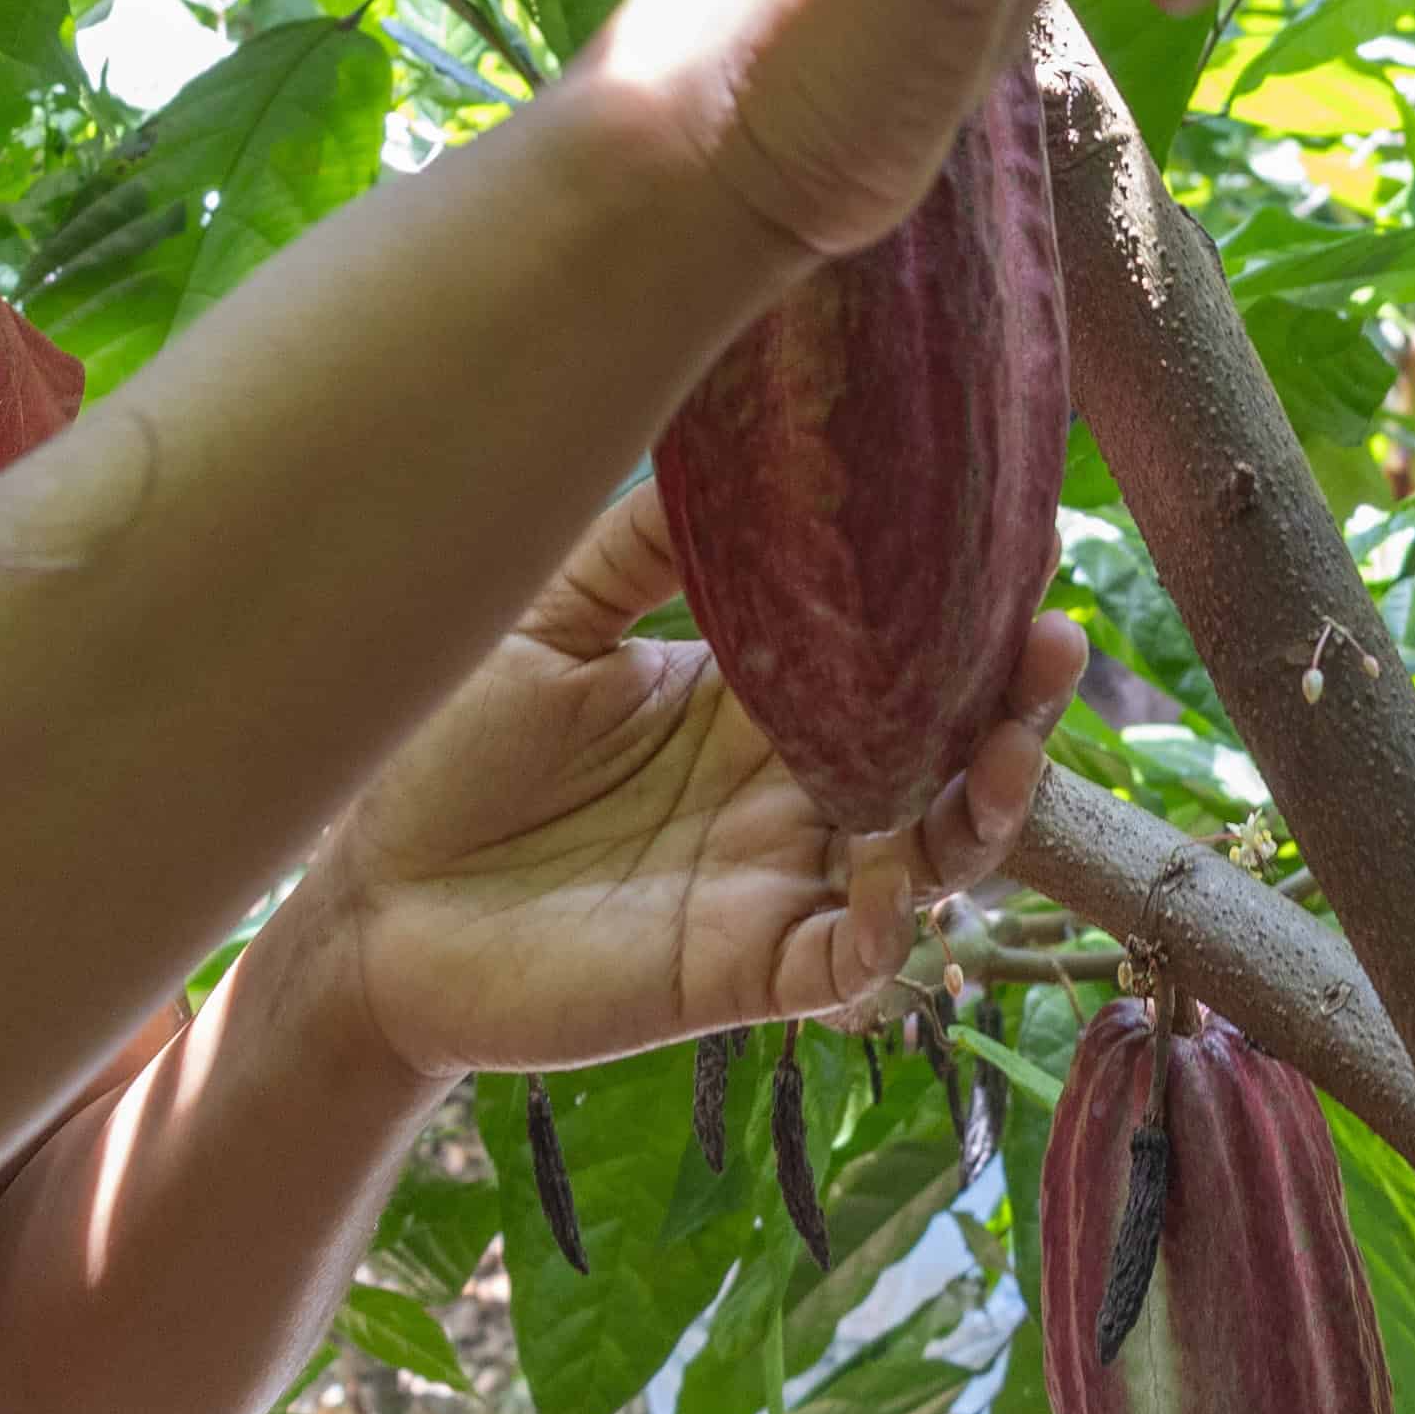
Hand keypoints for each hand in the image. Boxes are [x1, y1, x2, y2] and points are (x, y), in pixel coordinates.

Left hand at [285, 479, 1078, 1085]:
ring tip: (1008, 753)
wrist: (363, 901)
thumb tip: (743, 440)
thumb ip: (640, 548)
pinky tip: (894, 883)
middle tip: (1051, 641)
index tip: (1022, 534)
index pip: (893, 648)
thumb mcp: (543, 621)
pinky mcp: (740, 972)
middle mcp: (789, 789)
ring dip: (985, 811)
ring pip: (929, 857)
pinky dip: (889, 933)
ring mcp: (776, 883)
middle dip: (1015, 703)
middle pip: (944, 751)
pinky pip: (849, 964)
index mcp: (756, 696)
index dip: (966, 605)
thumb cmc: (440, 754)